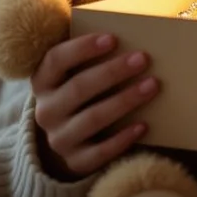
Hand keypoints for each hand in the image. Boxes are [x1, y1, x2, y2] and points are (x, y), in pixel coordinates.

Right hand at [31, 33, 158, 179]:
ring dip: (124, 101)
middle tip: (143, 58)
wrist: (68, 141)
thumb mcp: (74, 74)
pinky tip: (144, 125)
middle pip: (79, 87)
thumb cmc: (81, 94)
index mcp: (43, 82)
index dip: (82, 48)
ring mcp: (59, 139)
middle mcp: (46, 111)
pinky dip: (123, 138)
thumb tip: (131, 34)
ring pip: (92, 118)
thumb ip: (91, 57)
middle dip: (113, 71)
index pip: (56, 59)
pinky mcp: (76, 162)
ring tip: (152, 85)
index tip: (112, 38)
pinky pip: (100, 152)